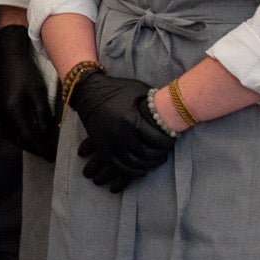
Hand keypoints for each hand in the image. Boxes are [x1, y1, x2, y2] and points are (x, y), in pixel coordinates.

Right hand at [0, 24, 59, 161]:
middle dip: (34, 148)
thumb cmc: (25, 74)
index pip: (28, 137)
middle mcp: (3, 116)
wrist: (10, 59)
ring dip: (26, 143)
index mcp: (12, 113)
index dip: (41, 148)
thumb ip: (42, 115)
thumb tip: (46, 134)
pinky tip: (29, 134)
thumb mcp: (38, 94)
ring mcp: (0, 112)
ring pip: (12, 136)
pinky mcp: (0, 108)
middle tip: (48, 155)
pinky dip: (19, 135)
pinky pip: (9, 129)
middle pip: (18, 140)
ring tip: (40, 146)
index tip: (53, 156)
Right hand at [68, 72, 175, 192]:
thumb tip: (168, 111)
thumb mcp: (138, 88)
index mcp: (131, 120)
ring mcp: (109, 142)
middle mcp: (120, 134)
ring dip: (147, 165)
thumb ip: (153, 100)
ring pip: (132, 163)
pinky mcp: (101, 147)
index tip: (172, 140)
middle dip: (159, 155)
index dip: (167, 142)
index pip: (156, 139)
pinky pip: (117, 166)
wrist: (87, 91)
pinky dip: (130, 171)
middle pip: (145, 154)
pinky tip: (141, 170)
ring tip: (155, 161)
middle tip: (165, 153)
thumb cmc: (115, 88)